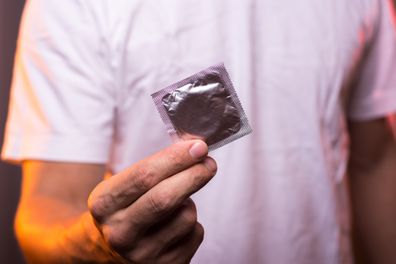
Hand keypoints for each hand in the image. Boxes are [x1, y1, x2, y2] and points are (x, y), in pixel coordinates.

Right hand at [88, 140, 216, 262]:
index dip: (176, 158)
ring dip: (190, 203)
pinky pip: (195, 234)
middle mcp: (120, 232)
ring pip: (186, 216)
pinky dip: (193, 224)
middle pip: (165, 198)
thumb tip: (195, 149)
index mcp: (105, 204)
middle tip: (209, 163)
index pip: (145, 176)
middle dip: (194, 175)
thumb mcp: (123, 186)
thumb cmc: (125, 208)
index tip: (198, 147)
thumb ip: (154, 168)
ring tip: (177, 205)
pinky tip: (176, 227)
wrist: (110, 251)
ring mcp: (142, 254)